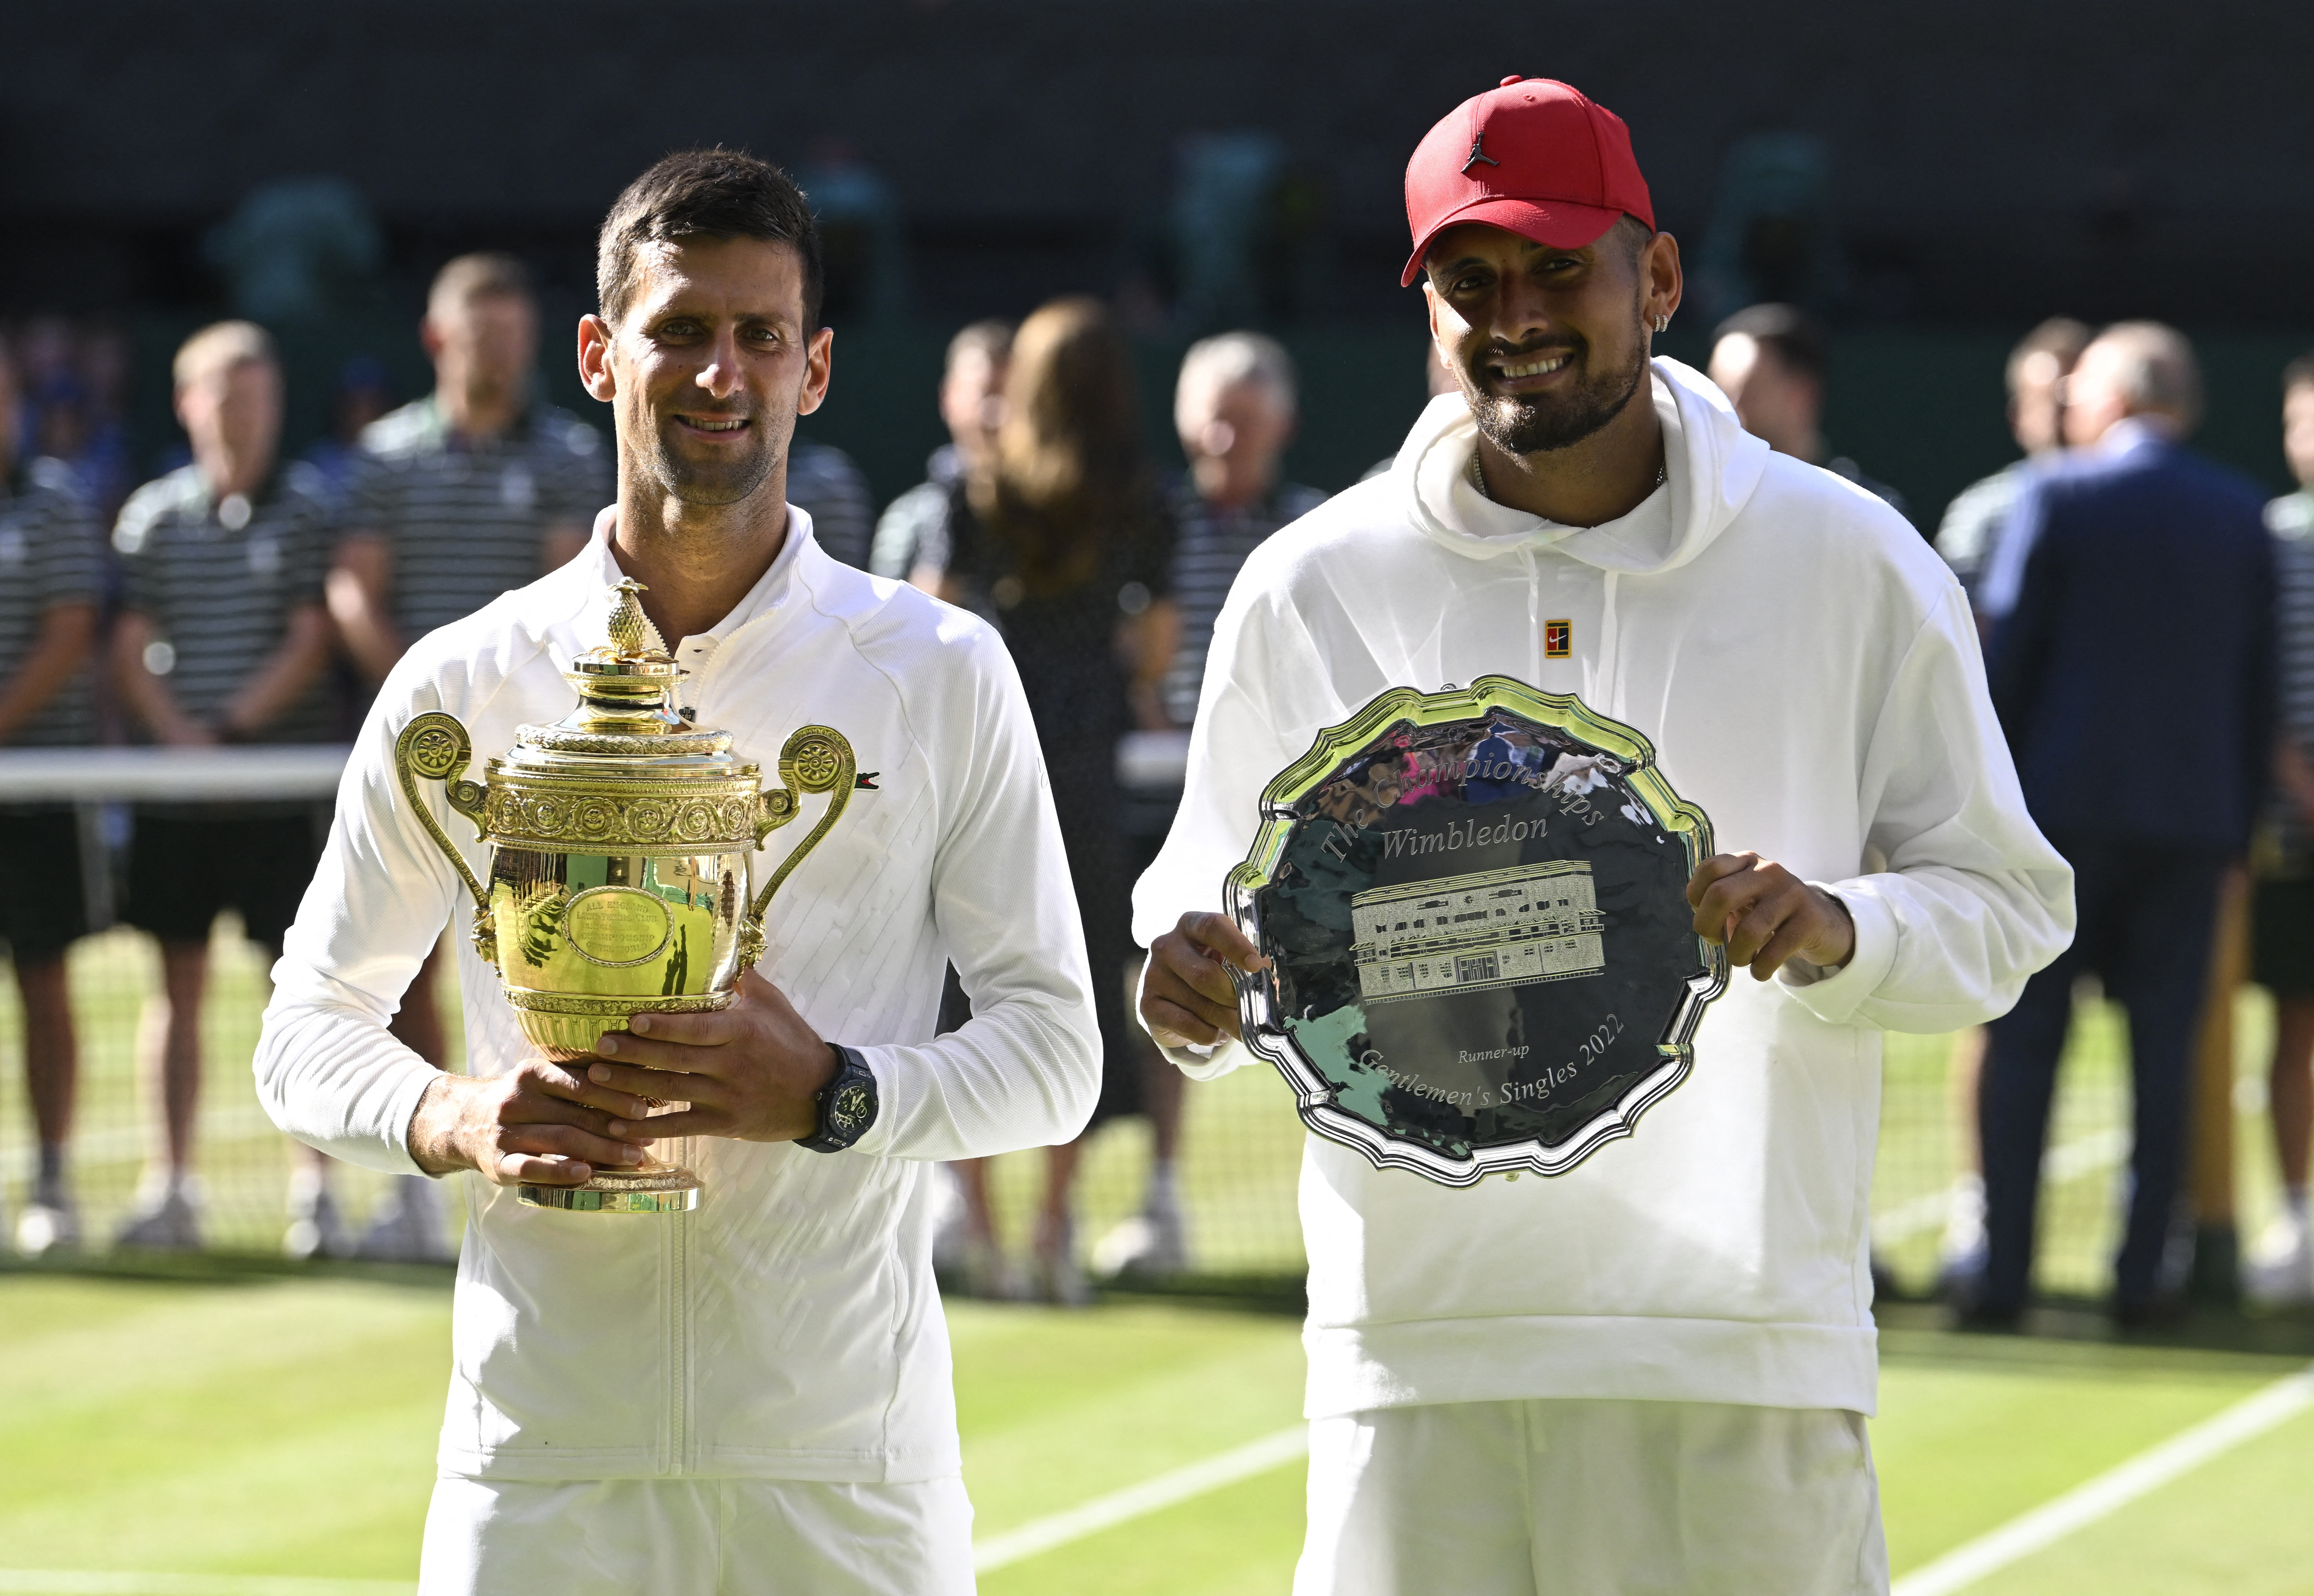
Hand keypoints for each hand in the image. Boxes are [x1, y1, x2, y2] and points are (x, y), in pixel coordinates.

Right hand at [407, 1060, 660, 1186]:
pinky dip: (559, 1171)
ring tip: (633, 1158)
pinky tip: (586, 1174)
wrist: (463, 1122)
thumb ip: (579, 1082)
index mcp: (532, 1073)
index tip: (644, 1109)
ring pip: (559, 1140)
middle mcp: (515, 1100)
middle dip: (615, 1128)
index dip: (614, 1097)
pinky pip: (531, 1167)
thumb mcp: (543, 1081)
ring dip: (600, 1150)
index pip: (580, 1083)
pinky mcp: (497, 1163)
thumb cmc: (523, 1102)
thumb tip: (638, 1088)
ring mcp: (504, 1133)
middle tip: (647, 1139)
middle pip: (575, 1114)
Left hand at [583, 966, 837, 1142]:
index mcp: (741, 1031)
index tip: (631, 1020)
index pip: (695, 1027)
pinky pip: (681, 1126)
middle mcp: (731, 1064)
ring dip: (631, 1086)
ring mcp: (726, 1096)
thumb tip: (720, 946)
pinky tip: (620, 1128)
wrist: (822, 1094)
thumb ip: (743, 980)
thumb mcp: (774, 1004)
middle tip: (601, 1045)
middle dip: (634, 1053)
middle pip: (674, 1058)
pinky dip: (650, 1128)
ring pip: (671, 1091)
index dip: (662, 1026)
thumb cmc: (794, 1042)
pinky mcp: (725, 1122)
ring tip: (597, 1078)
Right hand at [1139, 911, 1266, 1048]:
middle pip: (1204, 974)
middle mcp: (1167, 946)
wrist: (1174, 998)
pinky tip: (1217, 1033)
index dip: (1236, 945)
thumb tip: (1269, 976)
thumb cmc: (1210, 969)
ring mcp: (1153, 975)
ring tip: (1239, 1025)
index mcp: (1190, 925)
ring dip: (1225, 1020)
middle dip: (1233, 996)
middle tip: (1252, 1009)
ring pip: (1199, 1004)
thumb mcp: (1225, 958)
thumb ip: (1244, 962)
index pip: (1212, 927)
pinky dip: (1208, 1033)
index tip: (1256, 965)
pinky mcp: (1147, 1004)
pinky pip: (1186, 1024)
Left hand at [1687, 852, 1855, 981]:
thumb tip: (1705, 925)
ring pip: (1748, 930)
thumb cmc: (1773, 913)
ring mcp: (1791, 894)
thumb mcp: (1746, 898)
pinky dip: (1760, 969)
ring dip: (1736, 955)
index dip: (1696, 897)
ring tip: (1741, 960)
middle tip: (1716, 942)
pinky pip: (1774, 952)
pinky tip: (1760, 970)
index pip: (1710, 868)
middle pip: (1721, 895)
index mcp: (1748, 862)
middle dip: (1707, 926)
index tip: (1705, 915)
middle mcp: (1768, 871)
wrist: (1824, 923)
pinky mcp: (1809, 920)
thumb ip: (1721, 902)